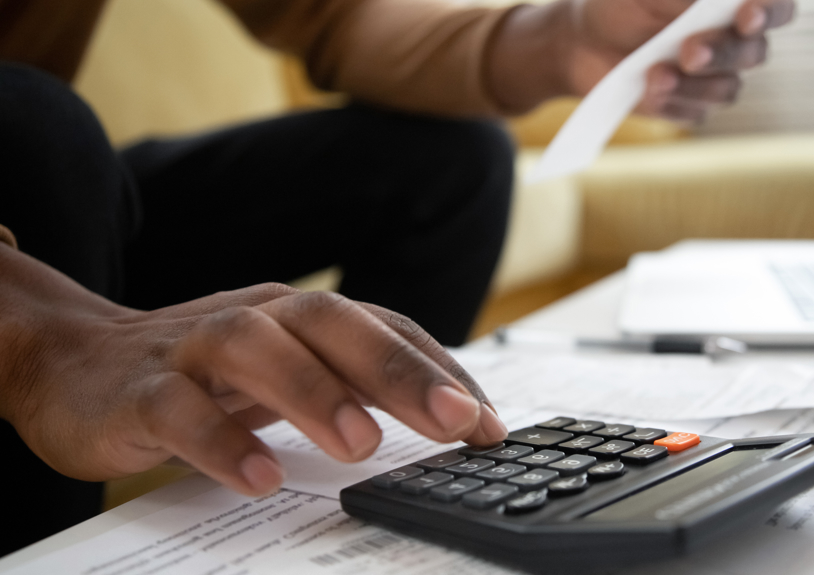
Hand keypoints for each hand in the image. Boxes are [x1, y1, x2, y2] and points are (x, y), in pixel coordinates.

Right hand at [0, 245, 506, 496]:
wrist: (78, 362)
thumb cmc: (206, 371)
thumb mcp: (289, 370)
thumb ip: (357, 384)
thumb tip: (451, 421)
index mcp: (300, 316)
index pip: (383, 328)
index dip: (440, 370)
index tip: (488, 424)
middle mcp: (256, 316)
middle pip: (330, 322)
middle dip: (397, 370)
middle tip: (453, 422)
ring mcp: (195, 347)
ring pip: (257, 349)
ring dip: (315, 394)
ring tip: (361, 447)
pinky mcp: (141, 390)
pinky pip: (180, 410)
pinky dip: (221, 441)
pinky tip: (259, 478)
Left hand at [488, 0, 794, 120]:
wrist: (580, 43)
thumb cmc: (620, 5)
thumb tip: (717, 0)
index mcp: (731, 5)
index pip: (777, 8)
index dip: (771, 11)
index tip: (747, 15)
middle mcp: (732, 41)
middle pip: (754, 53)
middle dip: (721, 53)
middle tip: (688, 51)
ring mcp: (713, 78)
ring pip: (727, 90)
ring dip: (691, 83)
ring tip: (653, 73)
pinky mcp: (690, 107)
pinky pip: (695, 113)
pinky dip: (670, 102)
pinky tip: (645, 90)